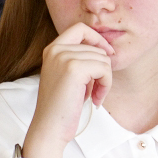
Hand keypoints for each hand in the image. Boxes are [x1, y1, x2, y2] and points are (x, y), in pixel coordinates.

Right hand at [28, 23, 114, 152]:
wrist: (49, 128)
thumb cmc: (62, 106)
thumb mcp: (67, 76)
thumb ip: (80, 59)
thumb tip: (107, 51)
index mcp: (52, 49)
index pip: (80, 28)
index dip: (97, 39)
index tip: (106, 54)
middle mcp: (56, 49)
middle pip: (96, 48)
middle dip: (102, 70)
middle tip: (96, 91)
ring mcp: (64, 57)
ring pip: (103, 59)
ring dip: (104, 80)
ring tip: (94, 96)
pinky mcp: (74, 69)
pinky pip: (105, 69)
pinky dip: (106, 85)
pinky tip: (95, 99)